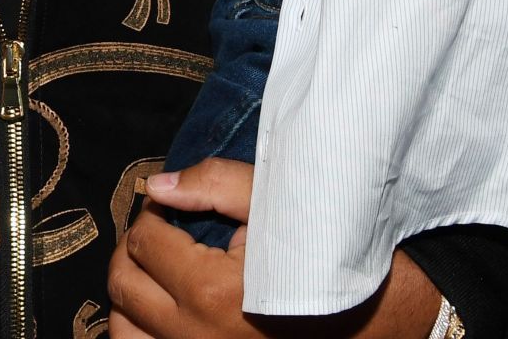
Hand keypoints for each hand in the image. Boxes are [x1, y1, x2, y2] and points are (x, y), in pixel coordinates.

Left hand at [108, 158, 439, 337]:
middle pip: (124, 284)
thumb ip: (214, 186)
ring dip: (131, 297)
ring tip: (157, 274)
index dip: (155, 213)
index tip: (174, 207)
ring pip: (124, 331)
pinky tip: (163, 313)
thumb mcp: (280, 206)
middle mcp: (197, 336)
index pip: (144, 239)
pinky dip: (143, 332)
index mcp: (211, 291)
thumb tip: (156, 185)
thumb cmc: (332, 256)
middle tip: (160, 233)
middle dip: (135, 249)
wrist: (383, 317)